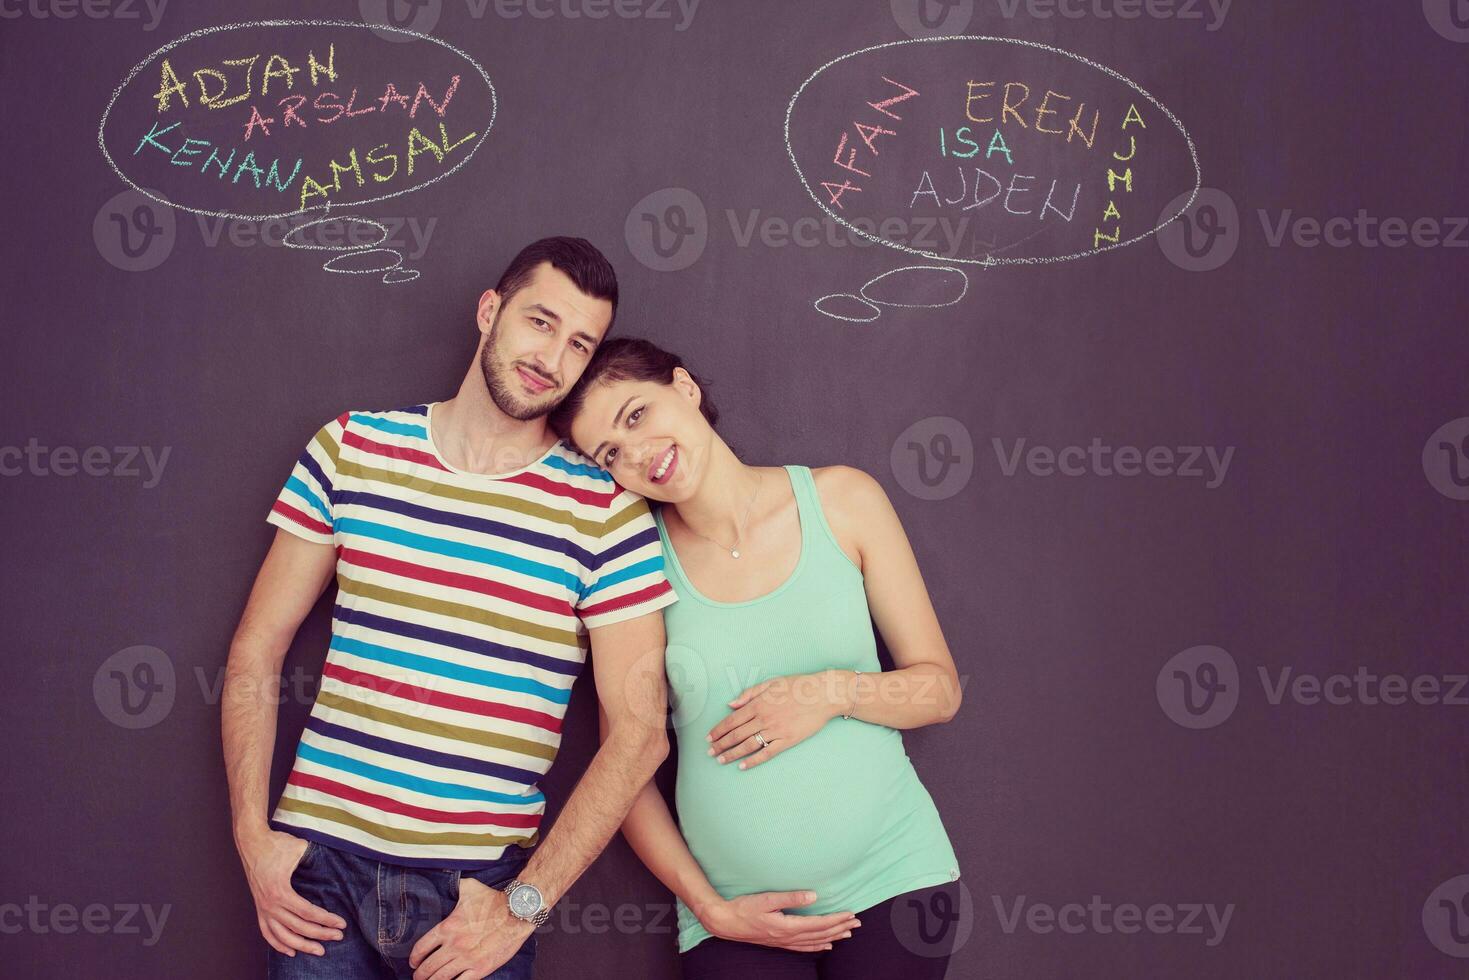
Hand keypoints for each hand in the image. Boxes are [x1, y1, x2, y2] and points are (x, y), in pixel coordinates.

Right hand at [237, 829, 345, 956]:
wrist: (252, 842)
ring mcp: (263, 908)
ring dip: (301, 945)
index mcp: (281, 892)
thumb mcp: (300, 848)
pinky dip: (278, 944)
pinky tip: (290, 951)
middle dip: (321, 934)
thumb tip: (333, 861)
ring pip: (283, 935)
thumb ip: (315, 857)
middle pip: (299, 927)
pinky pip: (267, 932)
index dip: (326, 920)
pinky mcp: (259, 908)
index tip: (341, 924)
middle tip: (338, 937)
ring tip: (318, 951)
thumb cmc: (277, 844)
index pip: (308, 913)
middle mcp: (270, 904)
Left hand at [409, 877, 535, 979]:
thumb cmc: (493, 900)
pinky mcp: (481, 968)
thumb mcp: (470, 888)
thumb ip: (455, 887)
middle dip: (420, 974)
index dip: (414, 958)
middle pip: (429, 967)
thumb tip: (447, 881)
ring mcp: (467, 959)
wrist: (516, 912)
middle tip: (418, 977)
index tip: (413, 962)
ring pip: (441, 978)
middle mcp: (454, 945)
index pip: (422, 948)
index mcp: (447, 928)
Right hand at [700, 891, 860, 951]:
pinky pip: (803, 947)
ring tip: (848, 933)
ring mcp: (783, 941)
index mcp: (786, 925)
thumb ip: (791, 897)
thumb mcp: (766, 899)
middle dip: (840, 928)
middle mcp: (787, 937)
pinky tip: (826, 945)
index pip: (818, 924)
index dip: (836, 919)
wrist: (725, 922)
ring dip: (832, 937)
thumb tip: (814, 896)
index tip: (851, 914)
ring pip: (814, 942)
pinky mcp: (779, 941)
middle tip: (857, 923)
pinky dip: (817, 946)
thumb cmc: (744, 908)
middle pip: (820, 934)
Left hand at [707, 672, 842, 769]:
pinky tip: (742, 766)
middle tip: (710, 752)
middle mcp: (764, 718)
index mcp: (758, 704)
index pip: (732, 720)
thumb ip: (749, 694)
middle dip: (721, 744)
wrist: (823, 695)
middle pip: (736, 735)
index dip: (718, 730)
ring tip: (720, 760)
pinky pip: (767, 753)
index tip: (709, 738)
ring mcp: (776, 731)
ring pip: (748, 745)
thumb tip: (731, 704)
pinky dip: (753, 760)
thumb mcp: (771, 683)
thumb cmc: (797, 686)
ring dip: (732, 754)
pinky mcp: (787, 740)